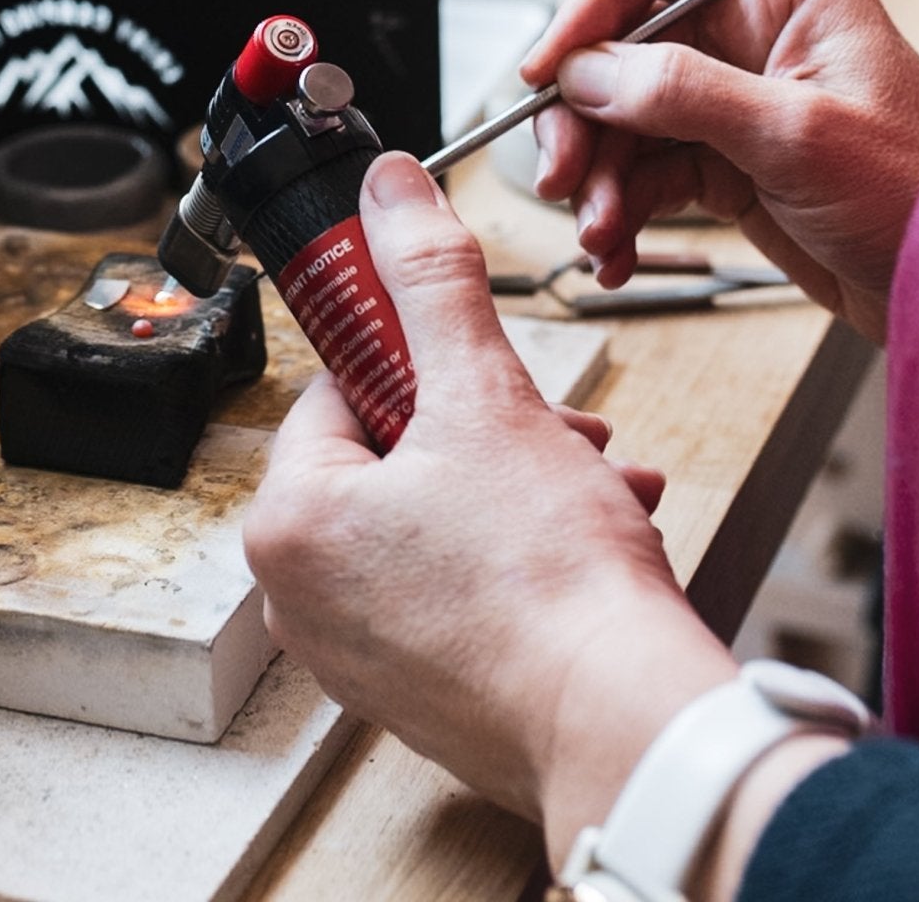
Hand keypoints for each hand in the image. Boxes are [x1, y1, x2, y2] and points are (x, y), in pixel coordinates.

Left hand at [243, 152, 737, 858]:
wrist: (627, 727)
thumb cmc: (551, 585)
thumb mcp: (487, 394)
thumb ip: (432, 278)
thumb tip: (391, 192)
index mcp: (290, 523)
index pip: (345, 386)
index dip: (430, 362)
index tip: (485, 368)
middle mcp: (305, 598)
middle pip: (400, 452)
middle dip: (493, 428)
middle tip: (553, 434)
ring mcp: (363, 655)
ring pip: (441, 515)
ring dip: (525, 482)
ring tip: (592, 485)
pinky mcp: (425, 692)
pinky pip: (462, 586)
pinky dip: (525, 554)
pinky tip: (596, 539)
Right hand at [522, 0, 918, 343]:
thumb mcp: (798, 136)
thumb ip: (684, 95)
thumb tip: (585, 72)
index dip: (589, 0)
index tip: (549, 68)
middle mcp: (751, 33)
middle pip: (620, 44)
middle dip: (582, 114)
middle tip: (563, 175)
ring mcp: (735, 99)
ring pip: (623, 117)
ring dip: (598, 178)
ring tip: (598, 234)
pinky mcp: (727, 162)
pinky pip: (644, 173)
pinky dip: (620, 212)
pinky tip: (615, 252)